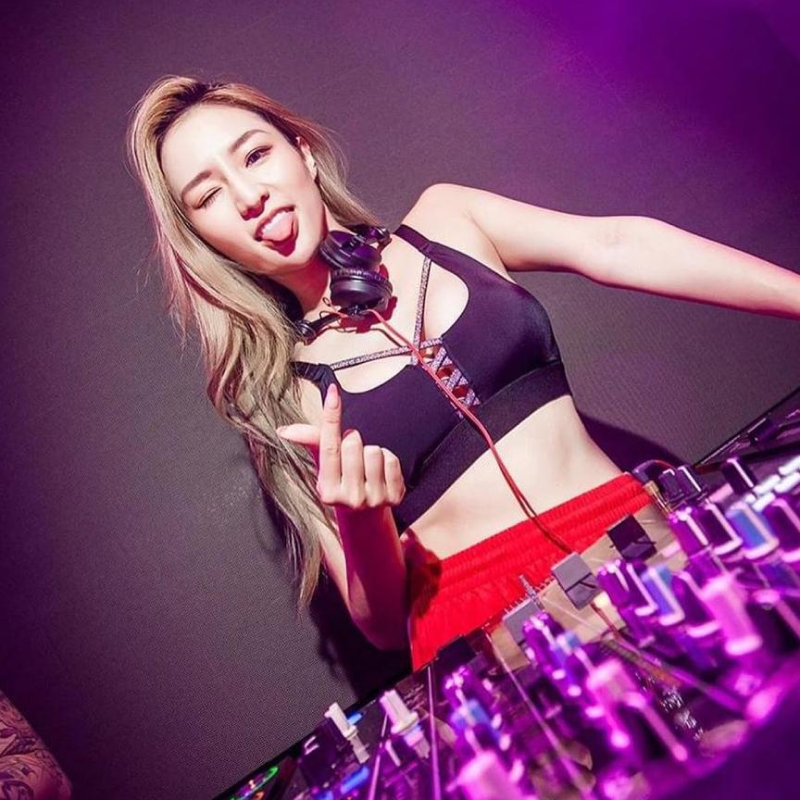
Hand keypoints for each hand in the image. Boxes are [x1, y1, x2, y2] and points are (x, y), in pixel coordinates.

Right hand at [276, 384, 405, 510]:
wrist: (364, 515)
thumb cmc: (341, 482)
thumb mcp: (324, 466)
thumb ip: (310, 442)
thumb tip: (284, 430)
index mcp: (327, 489)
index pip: (328, 445)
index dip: (331, 416)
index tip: (333, 392)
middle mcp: (349, 497)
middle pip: (354, 443)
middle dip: (353, 441)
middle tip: (352, 456)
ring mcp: (373, 499)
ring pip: (374, 450)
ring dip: (371, 452)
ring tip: (366, 466)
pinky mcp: (394, 497)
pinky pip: (392, 460)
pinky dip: (387, 460)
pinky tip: (380, 473)